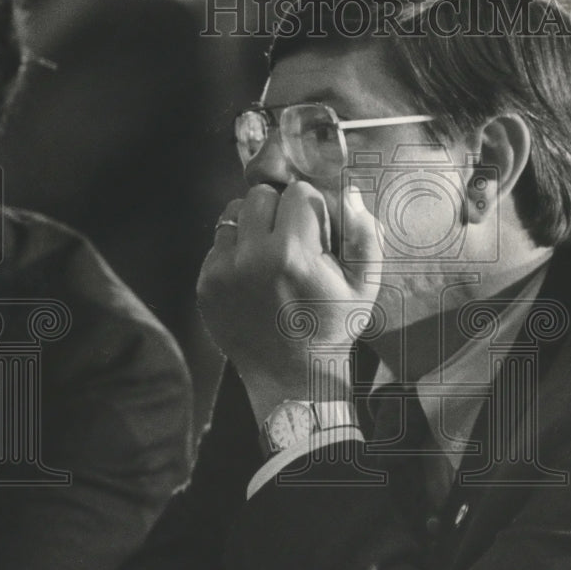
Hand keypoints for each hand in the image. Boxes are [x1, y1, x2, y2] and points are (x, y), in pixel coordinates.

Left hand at [197, 181, 382, 423]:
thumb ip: (363, 233)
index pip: (298, 192)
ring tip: (271, 254)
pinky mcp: (206, 284)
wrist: (293, 378)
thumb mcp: (365, 284)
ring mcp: (223, 271)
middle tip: (292, 239)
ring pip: (233, 213)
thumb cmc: (333, 326)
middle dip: (279, 210)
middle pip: (261, 195)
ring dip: (253, 225)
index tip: (317, 232)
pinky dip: (236, 250)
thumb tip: (347, 192)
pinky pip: (218, 243)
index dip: (312, 208)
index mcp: (293, 253)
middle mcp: (252, 257)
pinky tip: (254, 276)